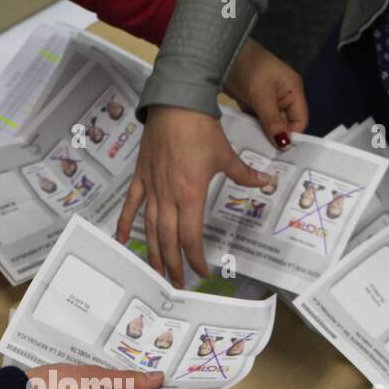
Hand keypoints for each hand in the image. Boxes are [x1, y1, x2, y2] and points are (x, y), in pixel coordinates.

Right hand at [117, 107, 275, 286]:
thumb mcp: (226, 154)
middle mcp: (169, 197)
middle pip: (168, 240)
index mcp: (191, 194)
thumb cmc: (201, 129)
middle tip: (179, 283)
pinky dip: (125, 224)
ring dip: (153, 252)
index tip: (202, 271)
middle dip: (174, 265)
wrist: (176, 104)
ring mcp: (152, 188)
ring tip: (156, 272)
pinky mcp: (140, 178)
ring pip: (150, 228)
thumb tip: (266, 183)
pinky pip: (131, 205)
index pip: (191, 236)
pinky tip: (122, 240)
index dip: (196, 258)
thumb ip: (244, 174)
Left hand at [224, 39, 308, 147]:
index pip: (299, 121)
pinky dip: (252, 131)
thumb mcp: (261, 95)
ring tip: (256, 156)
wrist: (222, 52)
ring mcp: (267, 100)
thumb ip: (273, 120)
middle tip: (267, 161)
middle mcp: (282, 97)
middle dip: (276, 141)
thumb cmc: (248, 68)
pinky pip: (256, 122)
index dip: (292, 137)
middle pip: (285, 125)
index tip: (280, 155)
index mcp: (293, 91)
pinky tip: (246, 143)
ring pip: (269, 125)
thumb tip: (284, 144)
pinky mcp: (252, 103)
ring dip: (263, 137)